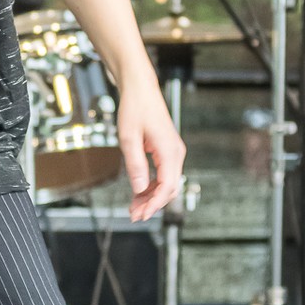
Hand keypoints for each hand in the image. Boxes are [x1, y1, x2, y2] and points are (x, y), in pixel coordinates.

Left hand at [115, 74, 184, 222]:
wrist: (140, 89)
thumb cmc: (135, 108)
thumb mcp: (129, 139)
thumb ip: (135, 165)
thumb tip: (139, 189)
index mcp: (170, 151)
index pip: (167, 186)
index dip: (154, 204)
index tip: (141, 214)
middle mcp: (175, 152)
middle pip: (169, 188)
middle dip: (152, 204)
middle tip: (134, 215)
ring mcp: (172, 151)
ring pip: (166, 183)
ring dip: (151, 196)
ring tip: (134, 207)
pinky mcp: (166, 150)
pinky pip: (162, 174)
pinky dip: (151, 186)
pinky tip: (139, 193)